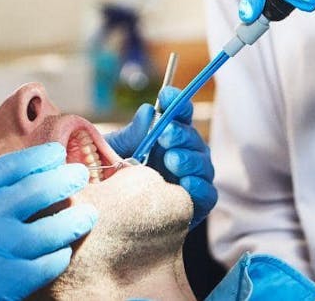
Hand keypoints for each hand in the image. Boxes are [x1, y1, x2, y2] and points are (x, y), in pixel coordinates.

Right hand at [0, 143, 96, 300]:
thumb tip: (25, 175)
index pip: (12, 165)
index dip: (41, 156)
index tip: (58, 153)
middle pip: (38, 190)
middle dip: (67, 179)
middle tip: (82, 175)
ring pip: (51, 230)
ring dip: (75, 219)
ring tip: (87, 214)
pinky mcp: (1, 286)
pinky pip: (46, 266)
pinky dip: (58, 255)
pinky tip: (61, 251)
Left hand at [105, 87, 217, 227]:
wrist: (107, 218)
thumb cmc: (110, 179)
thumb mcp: (114, 153)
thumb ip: (132, 135)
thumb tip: (147, 111)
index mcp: (165, 138)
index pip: (179, 115)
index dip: (176, 103)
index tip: (166, 96)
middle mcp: (182, 155)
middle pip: (192, 138)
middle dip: (180, 133)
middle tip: (165, 134)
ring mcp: (190, 179)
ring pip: (202, 164)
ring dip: (189, 159)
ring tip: (171, 159)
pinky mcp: (195, 206)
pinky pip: (207, 195)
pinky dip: (199, 187)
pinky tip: (186, 183)